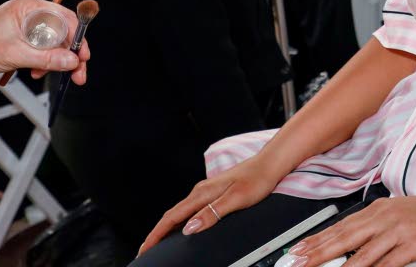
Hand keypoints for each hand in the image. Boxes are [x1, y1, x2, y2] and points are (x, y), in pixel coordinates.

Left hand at [0, 0, 88, 83]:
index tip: (82, 56)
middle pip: (64, 31)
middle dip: (69, 55)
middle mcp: (33, 10)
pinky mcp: (29, 33)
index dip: (77, 38)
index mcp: (30, 6)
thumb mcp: (15, 55)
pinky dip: (46, 60)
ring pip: (57, 41)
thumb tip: (71, 61)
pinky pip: (47, 46)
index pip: (65, 18)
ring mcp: (31, 21)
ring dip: (55, 60)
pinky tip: (37, 70)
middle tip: (77, 73)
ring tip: (44, 73)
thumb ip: (46, 58)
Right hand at [138, 156, 283, 255]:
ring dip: (167, 228)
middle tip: (147, 251)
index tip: (144, 249)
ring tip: (159, 243)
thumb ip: (212, 213)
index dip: (156, 235)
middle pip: (172, 216)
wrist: (270, 163)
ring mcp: (206, 191)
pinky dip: (180, 221)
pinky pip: (190, 209)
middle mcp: (200, 191)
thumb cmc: (257, 179)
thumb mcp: (236, 199)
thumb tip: (189, 228)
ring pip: (180, 212)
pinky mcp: (214, 192)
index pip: (172, 217)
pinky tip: (183, 227)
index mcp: (202, 193)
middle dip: (157, 234)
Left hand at [282, 193, 415, 266]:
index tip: (300, 250)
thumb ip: (378, 228)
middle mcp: (386, 217)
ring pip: (359, 254)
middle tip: (296, 263)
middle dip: (316, 253)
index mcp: (381, 208)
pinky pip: (385, 264)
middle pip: (343, 238)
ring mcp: (398, 230)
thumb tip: (356, 243)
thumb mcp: (402, 215)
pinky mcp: (412, 245)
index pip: (341, 226)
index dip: (317, 240)